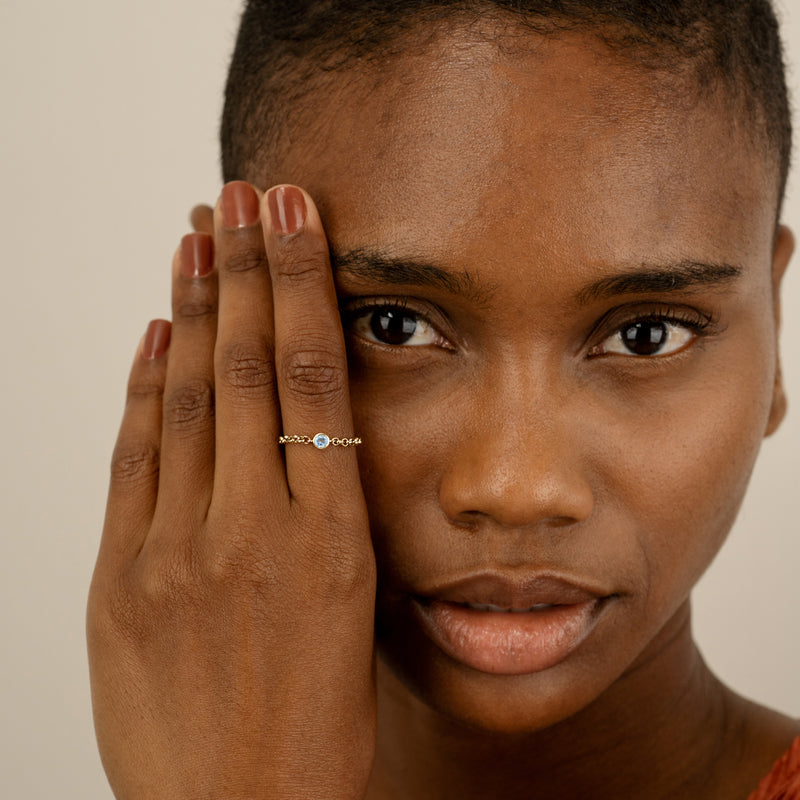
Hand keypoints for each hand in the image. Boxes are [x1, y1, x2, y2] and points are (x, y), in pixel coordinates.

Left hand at [87, 182, 376, 799]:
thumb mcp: (353, 609)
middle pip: (252, 368)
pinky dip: (144, 390)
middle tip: (240, 195)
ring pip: (190, 399)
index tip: (292, 218)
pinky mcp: (120, 581)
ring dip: (194, 309)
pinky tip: (156, 334)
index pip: (315, 377)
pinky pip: (135, 462)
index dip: (301, 286)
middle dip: (245, 269)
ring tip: (197, 237)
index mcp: (331, 538)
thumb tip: (304, 431)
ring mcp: (178, 553)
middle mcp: (255, 530)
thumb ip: (322, 513)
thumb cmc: (315, 724)